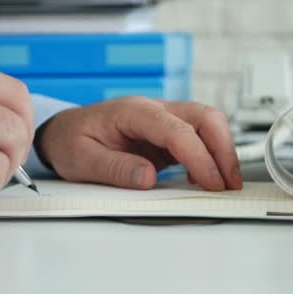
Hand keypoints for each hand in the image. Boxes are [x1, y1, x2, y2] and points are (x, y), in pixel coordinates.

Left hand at [37, 97, 241, 190]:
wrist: (63, 132)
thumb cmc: (70, 141)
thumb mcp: (83, 159)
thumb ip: (115, 168)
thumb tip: (148, 178)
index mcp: (132, 111)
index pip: (176, 129)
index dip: (199, 156)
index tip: (211, 182)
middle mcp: (153, 109)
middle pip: (204, 117)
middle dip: (223, 149)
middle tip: (229, 184)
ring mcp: (162, 119)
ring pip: (207, 124)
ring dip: (222, 151)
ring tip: (225, 183)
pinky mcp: (165, 133)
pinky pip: (197, 137)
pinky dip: (210, 155)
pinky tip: (207, 178)